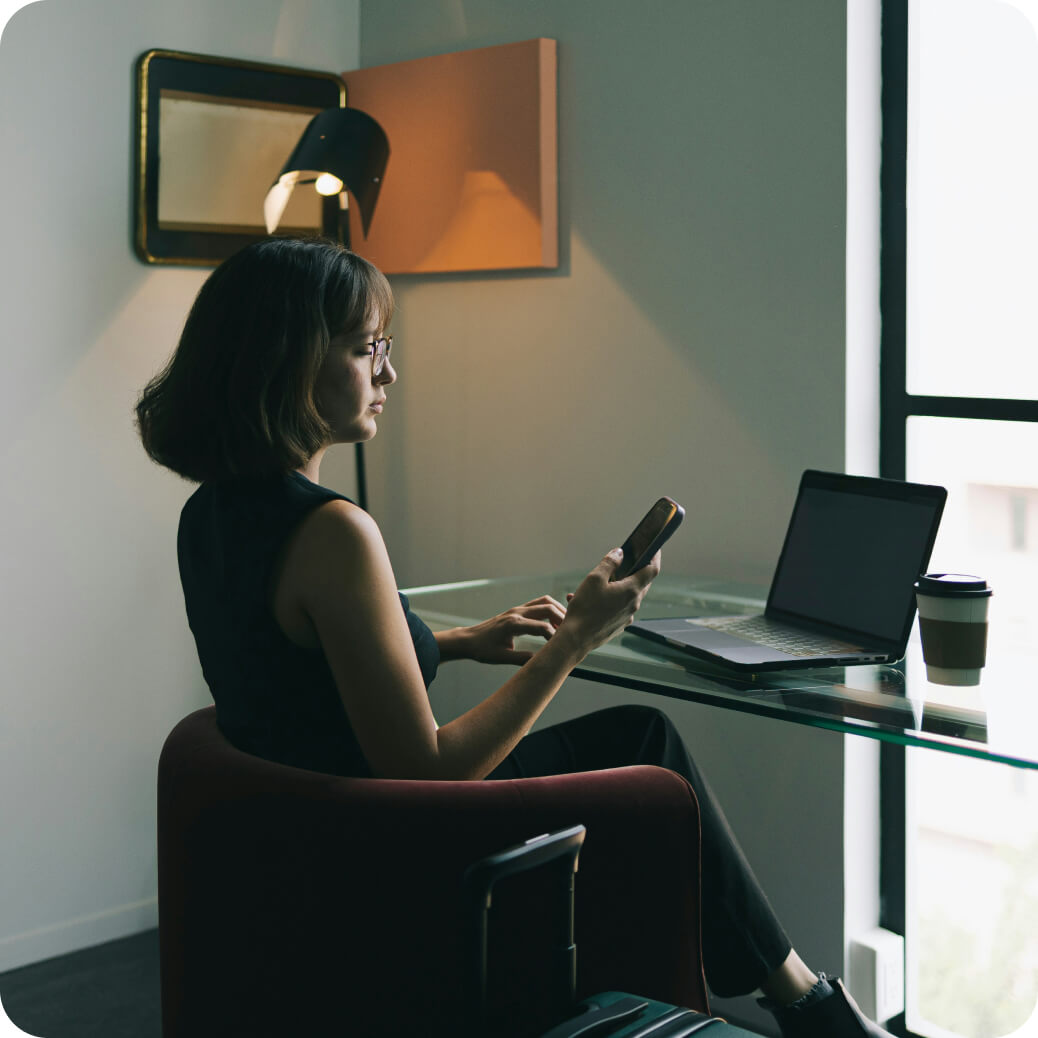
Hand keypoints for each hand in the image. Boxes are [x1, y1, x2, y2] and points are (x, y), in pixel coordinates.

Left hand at [452, 596, 567, 664]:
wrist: (468, 640)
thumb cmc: (483, 650)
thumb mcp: (501, 658)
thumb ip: (522, 660)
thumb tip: (541, 663)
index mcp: (513, 624)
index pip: (542, 627)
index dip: (555, 637)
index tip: (562, 647)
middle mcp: (517, 613)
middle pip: (547, 607)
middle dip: (562, 618)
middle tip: (571, 633)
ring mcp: (517, 609)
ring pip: (544, 602)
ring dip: (558, 611)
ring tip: (565, 626)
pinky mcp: (517, 610)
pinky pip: (538, 604)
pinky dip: (550, 610)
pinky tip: (554, 623)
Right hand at [557, 548, 659, 658]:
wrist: (576, 639)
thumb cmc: (585, 609)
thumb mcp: (594, 579)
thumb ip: (609, 563)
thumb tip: (620, 553)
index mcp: (631, 590)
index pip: (652, 570)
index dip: (655, 557)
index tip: (654, 548)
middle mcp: (633, 604)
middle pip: (642, 583)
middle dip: (636, 571)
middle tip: (626, 561)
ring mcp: (627, 617)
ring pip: (629, 596)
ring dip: (621, 586)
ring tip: (602, 582)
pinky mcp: (619, 626)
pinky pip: (620, 608)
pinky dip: (612, 600)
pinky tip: (594, 600)